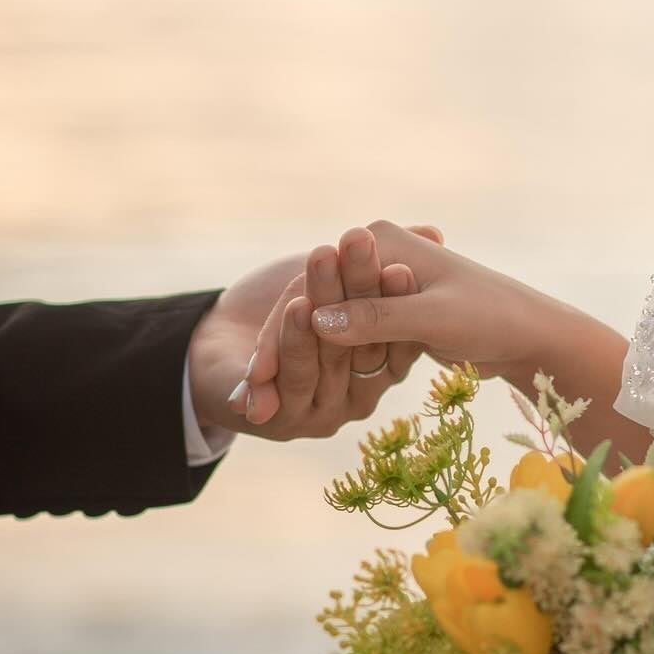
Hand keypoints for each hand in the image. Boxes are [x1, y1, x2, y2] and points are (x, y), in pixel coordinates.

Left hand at [188, 244, 420, 438]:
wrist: (219, 352)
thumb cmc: (294, 306)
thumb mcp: (342, 275)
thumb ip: (390, 261)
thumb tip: (433, 232)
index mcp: (380, 369)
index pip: (396, 336)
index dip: (397, 298)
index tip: (401, 265)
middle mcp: (357, 396)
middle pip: (359, 342)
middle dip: (358, 289)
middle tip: (358, 244)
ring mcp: (321, 412)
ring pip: (326, 359)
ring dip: (325, 309)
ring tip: (323, 263)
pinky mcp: (280, 421)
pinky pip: (289, 379)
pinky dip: (292, 343)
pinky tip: (296, 307)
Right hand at [245, 221, 584, 391]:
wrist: (529, 333)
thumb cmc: (490, 318)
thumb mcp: (432, 319)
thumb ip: (375, 318)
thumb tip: (315, 319)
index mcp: (380, 240)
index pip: (313, 290)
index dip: (282, 337)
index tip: (256, 379)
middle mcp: (373, 254)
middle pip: (311, 308)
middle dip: (278, 355)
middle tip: (247, 401)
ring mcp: (378, 283)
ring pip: (323, 327)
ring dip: (292, 367)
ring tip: (259, 408)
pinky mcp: (386, 310)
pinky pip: (343, 340)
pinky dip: (319, 368)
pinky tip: (289, 398)